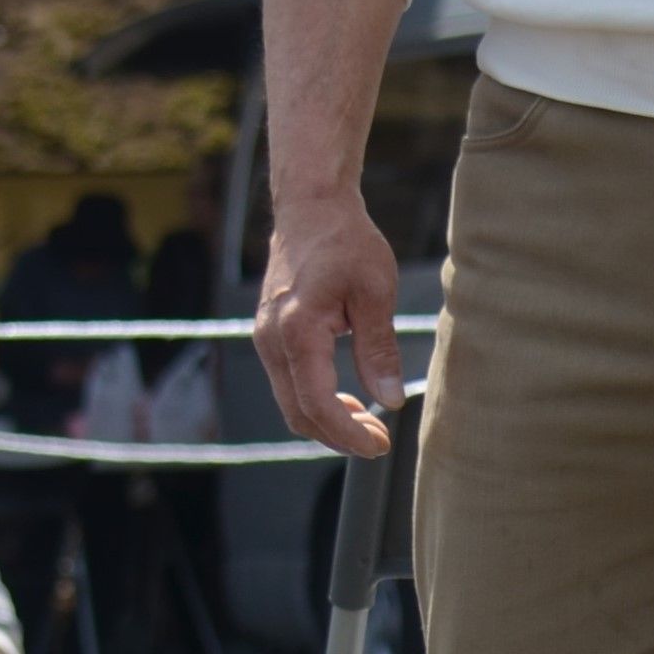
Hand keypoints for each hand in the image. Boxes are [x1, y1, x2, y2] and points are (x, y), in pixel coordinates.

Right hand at [256, 189, 401, 457]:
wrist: (310, 207)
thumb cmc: (345, 241)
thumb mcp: (375, 291)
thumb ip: (378, 349)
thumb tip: (388, 401)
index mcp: (297, 331)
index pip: (318, 404)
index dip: (349, 435)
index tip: (381, 446)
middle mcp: (271, 340)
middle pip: (298, 414)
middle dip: (338, 436)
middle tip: (380, 440)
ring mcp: (265, 338)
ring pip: (290, 403)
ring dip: (327, 421)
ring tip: (367, 422)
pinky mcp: (269, 335)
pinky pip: (288, 384)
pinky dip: (315, 401)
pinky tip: (347, 398)